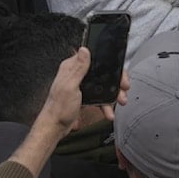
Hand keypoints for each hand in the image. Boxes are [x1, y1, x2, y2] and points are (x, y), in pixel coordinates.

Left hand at [14, 47, 128, 177]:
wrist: (55, 128)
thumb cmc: (58, 108)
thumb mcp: (70, 86)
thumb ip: (78, 68)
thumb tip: (84, 49)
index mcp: (71, 68)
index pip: (95, 60)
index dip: (109, 65)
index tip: (119, 73)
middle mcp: (76, 75)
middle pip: (102, 73)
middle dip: (115, 82)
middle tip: (123, 88)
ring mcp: (81, 86)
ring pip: (102, 86)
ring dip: (113, 94)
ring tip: (120, 101)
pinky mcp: (84, 97)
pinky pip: (99, 97)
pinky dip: (106, 104)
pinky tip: (108, 111)